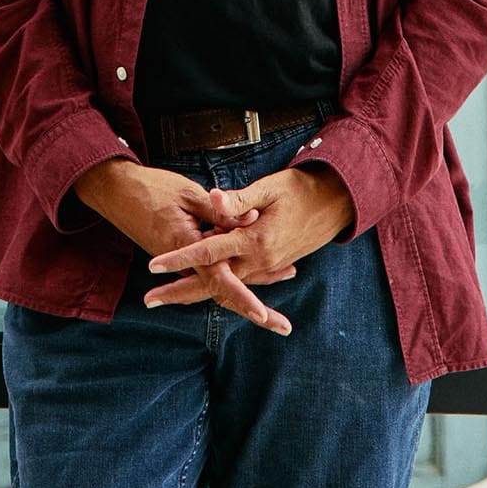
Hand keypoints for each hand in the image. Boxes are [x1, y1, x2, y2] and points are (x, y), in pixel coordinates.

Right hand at [73, 160, 297, 333]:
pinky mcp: (180, 257)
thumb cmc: (151, 187)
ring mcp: (181, 262)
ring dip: (250, 288)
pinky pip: (209, 271)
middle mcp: (184, 262)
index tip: (262, 314)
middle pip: (223, 292)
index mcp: (186, 245)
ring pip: (218, 283)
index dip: (242, 297)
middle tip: (283, 328)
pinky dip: (233, 272)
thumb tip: (251, 220)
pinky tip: (258, 269)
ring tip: (284, 284)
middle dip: (253, 310)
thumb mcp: (188, 193)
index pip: (219, 279)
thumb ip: (219, 210)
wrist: (116, 190)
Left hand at [143, 166, 354, 315]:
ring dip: (197, 288)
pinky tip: (203, 280)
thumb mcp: (269, 188)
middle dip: (179, 292)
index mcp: (255, 241)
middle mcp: (259, 260)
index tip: (153, 264)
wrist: (337, 202)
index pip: (208, 252)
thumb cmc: (302, 188)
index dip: (179, 257)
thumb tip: (213, 197)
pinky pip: (242, 279)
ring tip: (167, 293)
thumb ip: (238, 199)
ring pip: (226, 284)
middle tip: (148, 299)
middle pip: (212, 283)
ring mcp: (266, 266)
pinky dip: (222, 283)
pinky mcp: (272, 264)